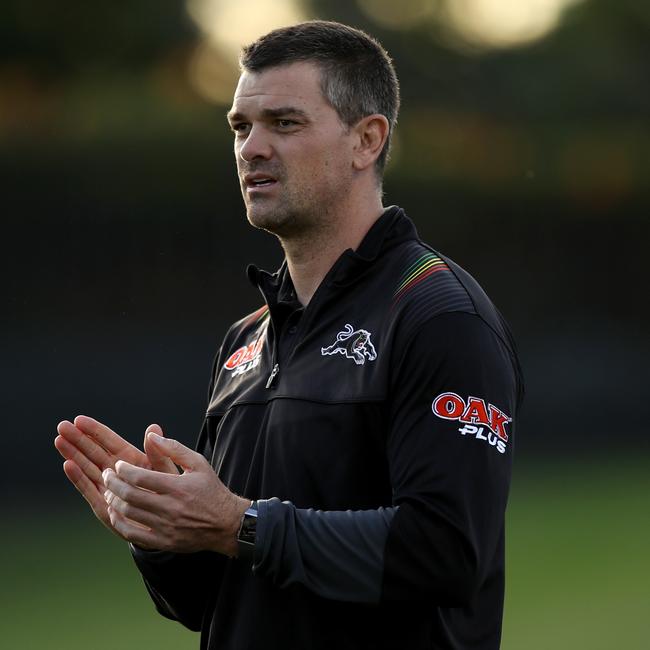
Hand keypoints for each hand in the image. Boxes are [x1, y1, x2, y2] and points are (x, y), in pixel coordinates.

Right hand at [55, 416, 176, 535]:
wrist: (169, 522)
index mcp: (132, 460)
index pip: (110, 442)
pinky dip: (78, 478)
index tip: (79, 419)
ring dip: (73, 455)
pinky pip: (89, 489)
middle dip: (78, 439)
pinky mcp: (104, 506)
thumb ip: (158, 451)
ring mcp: (109, 488)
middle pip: (94, 452)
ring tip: (59, 440)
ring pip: (88, 468)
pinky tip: (67, 465)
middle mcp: (117, 472)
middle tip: (62, 426)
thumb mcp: (166, 469)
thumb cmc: (172, 493)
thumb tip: (153, 427)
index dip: (95, 431)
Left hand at [102, 432, 249, 554]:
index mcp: (178, 487)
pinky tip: (115, 513)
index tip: (118, 465)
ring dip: (113, 501)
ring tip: (109, 491)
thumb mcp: (198, 463)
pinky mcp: (164, 542)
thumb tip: (152, 435)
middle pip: (130, 495)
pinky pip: (133, 535)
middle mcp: (171, 508)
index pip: (140, 477)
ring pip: (129, 514)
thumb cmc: (211, 490)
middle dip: (112, 483)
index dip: (124, 470)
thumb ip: (174, 448)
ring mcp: (166, 527)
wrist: (226, 523)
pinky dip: (119, 523)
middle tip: (106, 475)